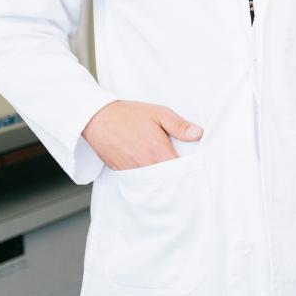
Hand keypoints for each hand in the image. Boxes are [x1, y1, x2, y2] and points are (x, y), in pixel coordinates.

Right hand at [82, 100, 202, 170]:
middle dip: (175, 176)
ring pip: (152, 182)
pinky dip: (146, 177)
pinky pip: (138, 180)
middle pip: (166, 180)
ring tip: (167, 171)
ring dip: (160, 178)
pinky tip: (151, 169)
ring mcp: (131, 170)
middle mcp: (145, 165)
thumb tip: (198, 134)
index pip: (179, 170)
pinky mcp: (120, 172)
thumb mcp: (160, 113)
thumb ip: (180, 126)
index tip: (193, 166)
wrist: (97, 118)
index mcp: (157, 151)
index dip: (187, 169)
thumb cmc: (130, 114)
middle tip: (181, 170)